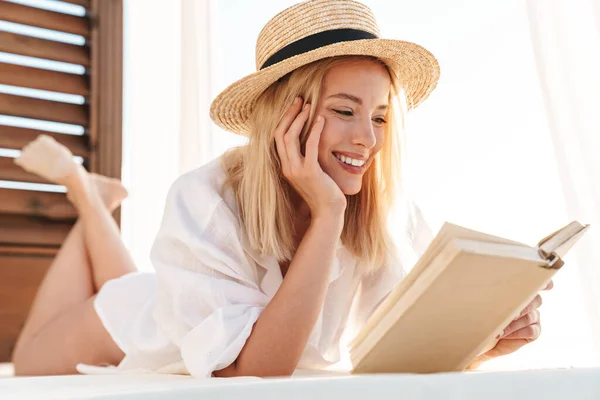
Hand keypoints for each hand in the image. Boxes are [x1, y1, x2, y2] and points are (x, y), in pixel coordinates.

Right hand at [274, 98, 346, 217]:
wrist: (328, 211)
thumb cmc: (322, 192)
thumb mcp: (309, 173)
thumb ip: (304, 158)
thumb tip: (308, 140)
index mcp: (285, 166)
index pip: (277, 137)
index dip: (285, 120)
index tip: (294, 106)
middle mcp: (287, 167)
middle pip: (280, 134)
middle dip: (289, 114)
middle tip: (299, 100)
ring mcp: (297, 170)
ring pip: (290, 138)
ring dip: (299, 119)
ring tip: (308, 106)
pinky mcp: (310, 172)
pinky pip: (309, 146)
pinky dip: (314, 130)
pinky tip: (321, 120)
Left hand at [468, 280, 552, 367]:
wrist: (483, 338)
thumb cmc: (484, 316)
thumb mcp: (488, 303)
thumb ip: (496, 294)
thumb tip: (495, 288)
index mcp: (520, 291)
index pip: (536, 283)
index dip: (543, 282)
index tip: (544, 283)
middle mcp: (531, 302)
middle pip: (534, 299)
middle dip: (519, 307)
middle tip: (506, 313)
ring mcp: (534, 317)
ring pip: (529, 316)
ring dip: (512, 323)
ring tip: (497, 328)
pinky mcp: (535, 331)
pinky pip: (530, 330)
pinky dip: (515, 333)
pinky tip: (503, 335)